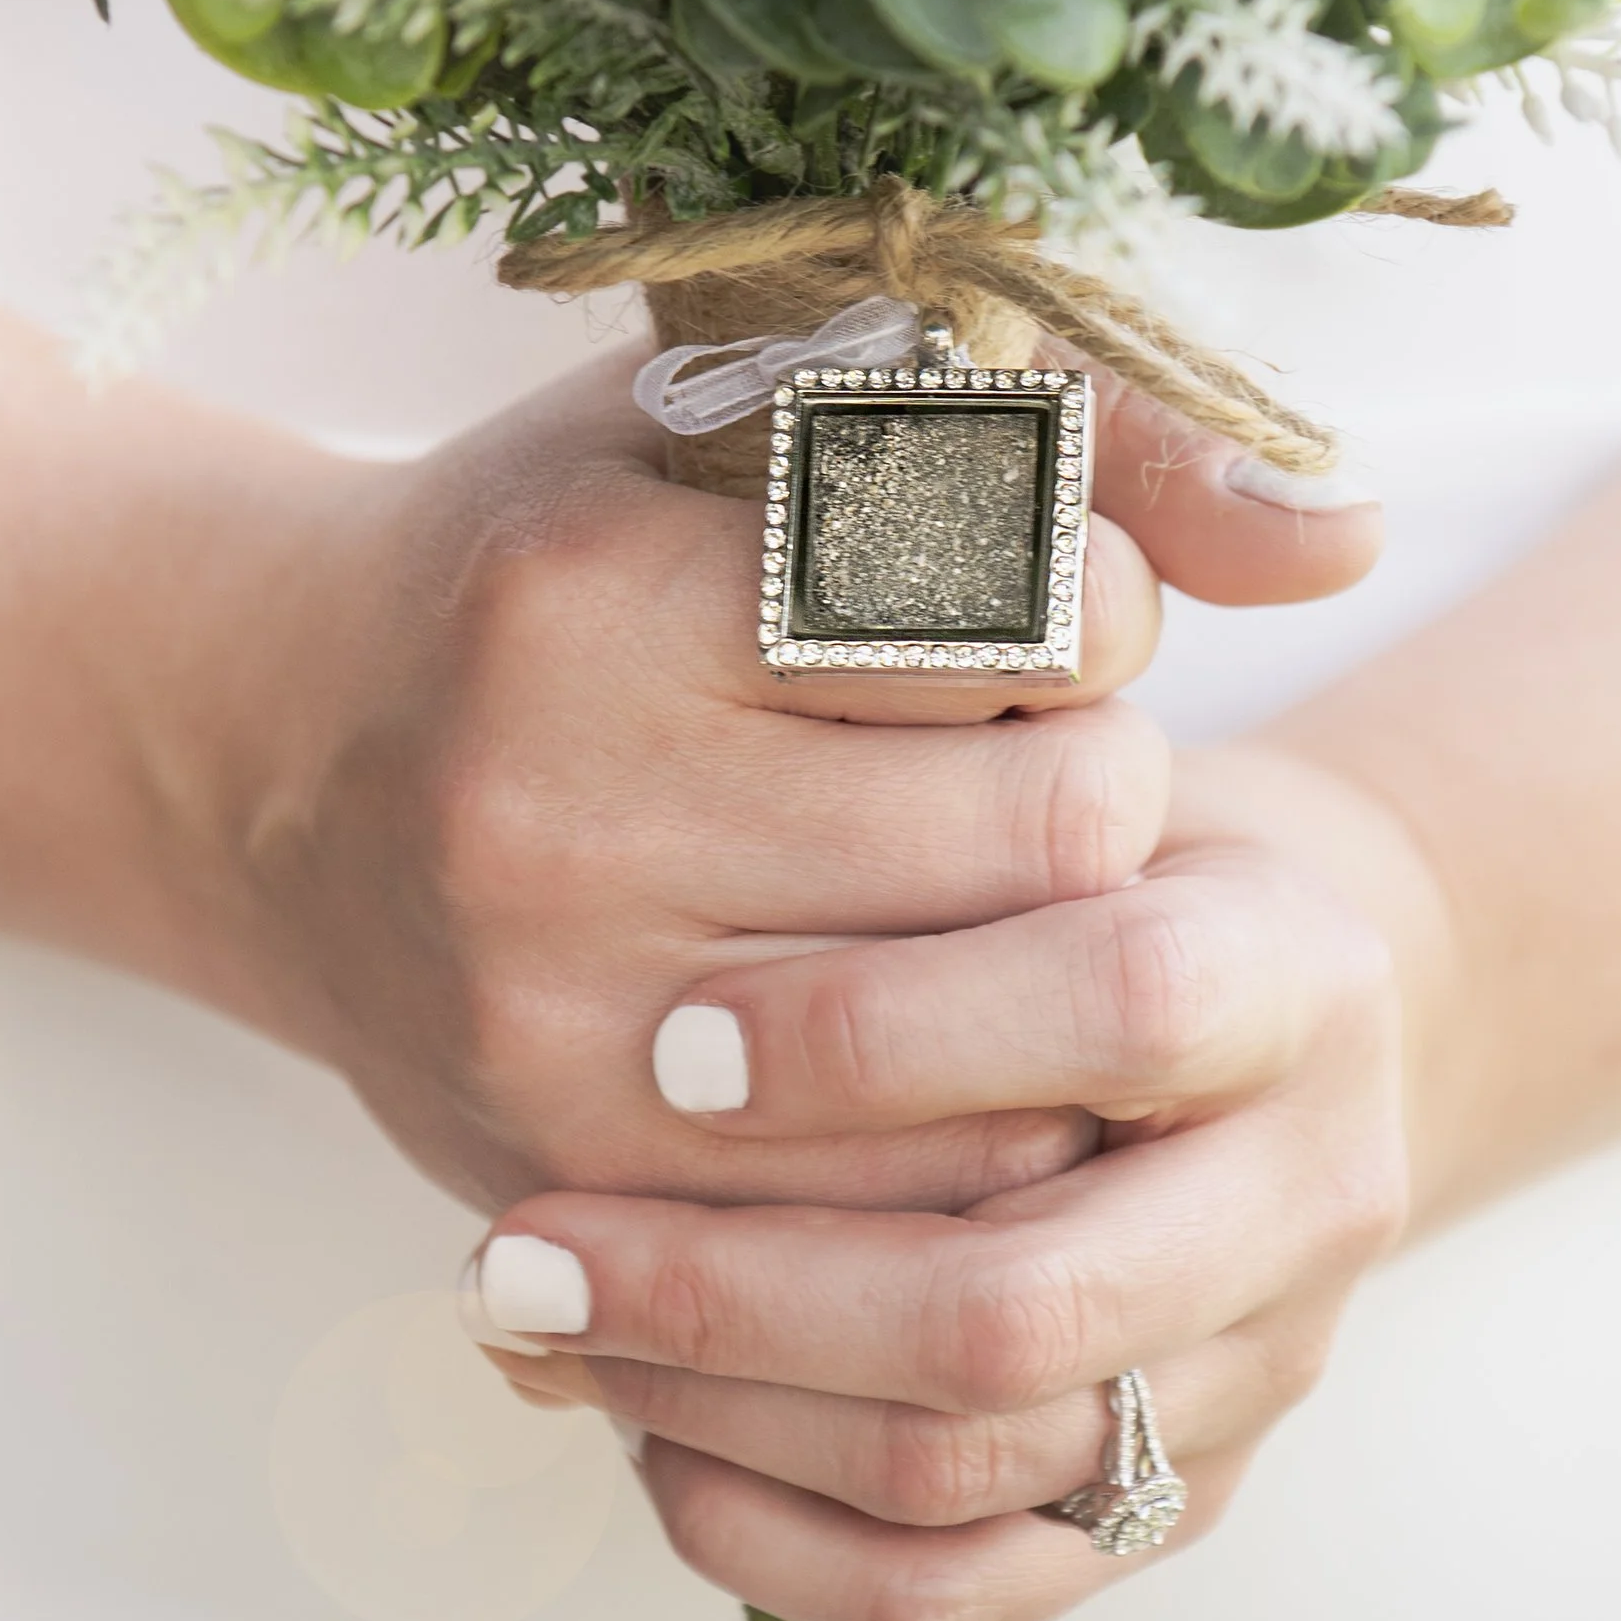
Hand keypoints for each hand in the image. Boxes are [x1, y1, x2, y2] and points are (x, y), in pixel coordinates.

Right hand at [220, 351, 1383, 1230]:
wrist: (276, 756)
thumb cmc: (564, 552)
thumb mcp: (770, 415)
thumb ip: (1077, 441)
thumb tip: (1344, 538)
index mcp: (613, 592)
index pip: (1039, 633)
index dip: (1097, 627)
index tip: (1028, 620)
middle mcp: (561, 815)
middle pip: (1046, 852)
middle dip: (1091, 805)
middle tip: (1018, 767)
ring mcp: (554, 1022)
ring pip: (996, 1059)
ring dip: (1049, 979)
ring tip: (972, 897)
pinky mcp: (559, 1168)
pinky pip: (888, 1204)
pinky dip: (964, 1125)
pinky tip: (934, 1037)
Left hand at [479, 743, 1448, 1620]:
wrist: (1268, 1003)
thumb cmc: (1102, 866)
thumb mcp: (1044, 794)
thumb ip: (895, 859)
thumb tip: (628, 1009)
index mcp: (1297, 978)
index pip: (1122, 1008)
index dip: (884, 1036)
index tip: (668, 1048)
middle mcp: (1311, 1193)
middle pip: (1019, 1308)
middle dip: (732, 1293)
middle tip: (524, 1249)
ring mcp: (1257, 1369)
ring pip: (968, 1466)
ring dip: (717, 1413)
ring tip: (546, 1330)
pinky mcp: (1181, 1497)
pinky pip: (954, 1594)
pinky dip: (768, 1538)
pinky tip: (644, 1439)